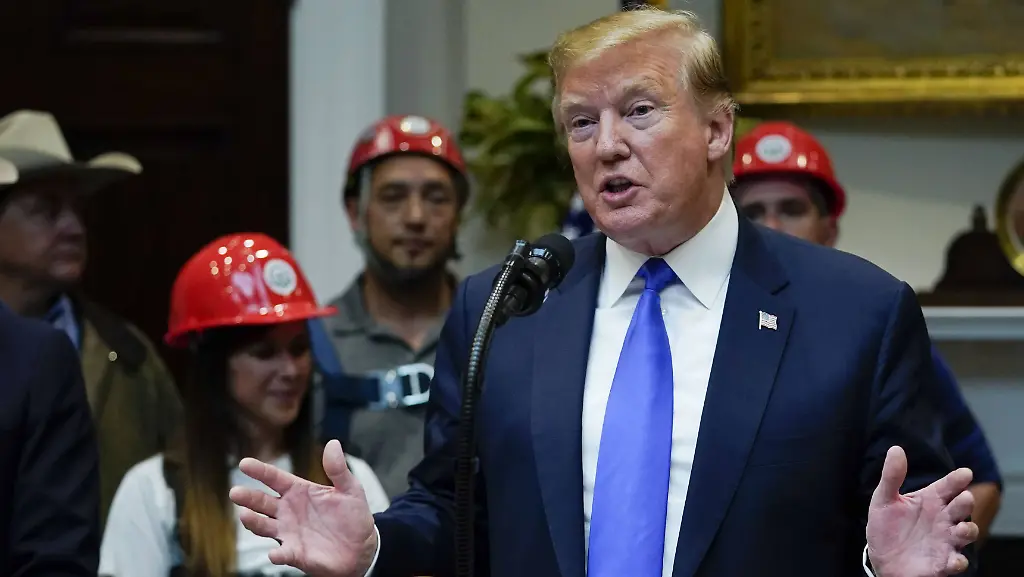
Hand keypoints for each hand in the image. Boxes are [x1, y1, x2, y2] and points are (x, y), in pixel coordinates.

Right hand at [229, 440, 376, 576]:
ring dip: (253, 522)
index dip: (260, 470)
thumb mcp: (350, 489)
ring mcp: (289, 532)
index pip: (274, 478)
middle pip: (262, 502)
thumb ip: (338, 469)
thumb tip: (333, 443)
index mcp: (299, 491)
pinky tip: (274, 554)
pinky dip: (277, 554)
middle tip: (235, 492)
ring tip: (244, 515)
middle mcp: (288, 511)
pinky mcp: (295, 553)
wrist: (362, 548)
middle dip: (248, 497)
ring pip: (264, 526)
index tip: (244, 463)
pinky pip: (282, 553)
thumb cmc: (352, 516)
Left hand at [867, 446, 978, 576]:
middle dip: (966, 502)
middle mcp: (943, 518)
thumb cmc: (887, 527)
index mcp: (930, 500)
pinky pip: (956, 562)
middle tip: (964, 498)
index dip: (957, 479)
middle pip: (961, 507)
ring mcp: (946, 540)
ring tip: (962, 528)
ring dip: (968, 530)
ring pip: (966, 532)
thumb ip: (892, 476)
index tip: (965, 473)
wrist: (881, 559)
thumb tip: (896, 449)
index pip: (948, 486)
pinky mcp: (943, 562)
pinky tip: (954, 561)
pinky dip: (958, 562)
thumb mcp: (884, 500)